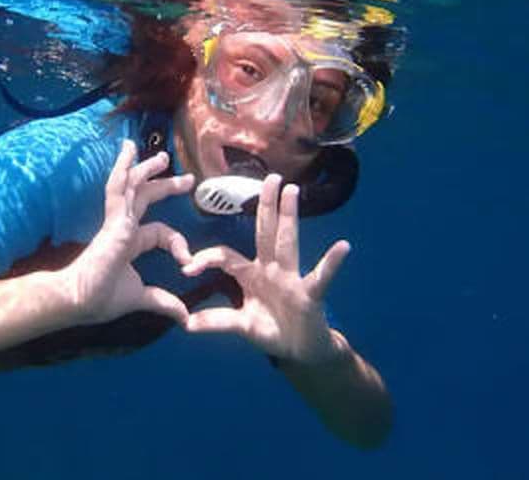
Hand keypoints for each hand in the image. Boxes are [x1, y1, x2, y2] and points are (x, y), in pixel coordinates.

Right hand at [69, 140, 194, 325]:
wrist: (76, 299)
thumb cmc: (100, 298)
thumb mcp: (141, 297)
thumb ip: (163, 302)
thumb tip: (185, 318)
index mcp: (129, 243)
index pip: (158, 231)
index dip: (177, 243)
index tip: (187, 261)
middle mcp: (123, 228)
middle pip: (146, 199)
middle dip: (166, 186)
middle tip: (186, 178)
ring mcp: (117, 222)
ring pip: (133, 186)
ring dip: (146, 168)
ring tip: (162, 154)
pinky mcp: (112, 220)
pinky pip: (118, 188)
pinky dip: (123, 168)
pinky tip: (128, 151)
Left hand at [182, 175, 349, 363]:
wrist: (301, 351)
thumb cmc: (271, 330)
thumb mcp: (241, 325)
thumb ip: (216, 321)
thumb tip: (185, 324)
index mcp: (250, 274)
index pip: (226, 256)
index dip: (207, 258)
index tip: (188, 268)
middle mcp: (271, 269)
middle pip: (265, 232)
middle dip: (264, 205)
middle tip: (268, 177)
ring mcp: (292, 278)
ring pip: (288, 243)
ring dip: (288, 217)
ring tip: (291, 191)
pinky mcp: (310, 294)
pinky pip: (320, 277)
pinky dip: (332, 263)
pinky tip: (343, 247)